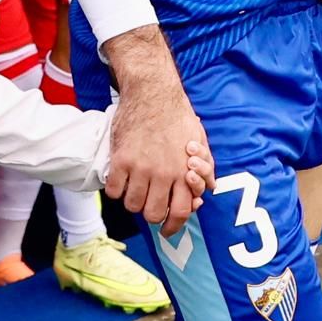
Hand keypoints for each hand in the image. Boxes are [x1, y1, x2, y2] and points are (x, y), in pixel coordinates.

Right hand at [102, 28, 211, 236]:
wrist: (152, 91)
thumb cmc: (177, 115)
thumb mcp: (200, 141)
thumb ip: (206, 168)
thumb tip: (208, 190)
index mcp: (184, 172)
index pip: (181, 212)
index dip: (174, 225)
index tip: (167, 229)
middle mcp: (163, 173)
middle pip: (153, 214)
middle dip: (151, 213)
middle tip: (149, 202)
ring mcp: (141, 167)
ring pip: (132, 205)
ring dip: (133, 200)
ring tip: (135, 187)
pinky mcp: (121, 159)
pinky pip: (113, 190)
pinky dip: (115, 188)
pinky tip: (120, 178)